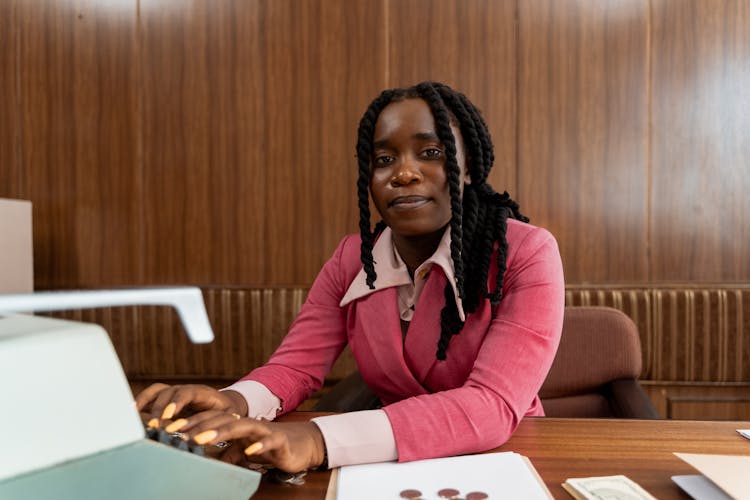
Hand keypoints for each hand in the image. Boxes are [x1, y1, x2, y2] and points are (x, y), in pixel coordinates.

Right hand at [135, 383, 247, 423]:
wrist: (226, 405)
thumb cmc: (227, 414)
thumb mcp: (227, 419)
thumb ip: (218, 425)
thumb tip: (208, 437)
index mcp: (203, 393)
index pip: (188, 392)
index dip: (177, 402)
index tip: (168, 416)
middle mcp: (187, 390)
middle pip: (169, 393)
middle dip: (160, 409)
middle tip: (155, 426)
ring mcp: (176, 392)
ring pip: (158, 391)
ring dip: (147, 403)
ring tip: (136, 417)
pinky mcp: (168, 398)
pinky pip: (152, 395)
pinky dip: (142, 401)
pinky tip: (131, 411)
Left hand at [167, 410, 325, 472]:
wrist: (303, 443)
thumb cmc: (272, 446)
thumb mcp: (244, 450)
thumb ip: (228, 452)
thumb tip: (208, 458)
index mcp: (238, 424)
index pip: (212, 419)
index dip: (192, 422)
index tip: (171, 428)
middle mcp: (249, 424)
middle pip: (222, 419)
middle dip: (199, 425)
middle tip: (179, 432)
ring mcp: (265, 430)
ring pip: (242, 426)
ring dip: (221, 431)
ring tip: (202, 438)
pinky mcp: (280, 440)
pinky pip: (269, 441)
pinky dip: (260, 445)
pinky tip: (249, 450)